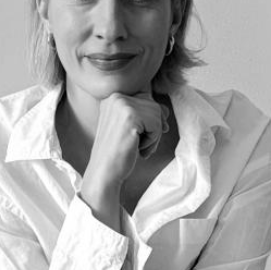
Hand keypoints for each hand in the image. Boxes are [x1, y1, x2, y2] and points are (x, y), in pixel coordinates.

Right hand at [81, 91, 167, 224]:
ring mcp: (122, 104)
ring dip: (154, 136)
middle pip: (154, 106)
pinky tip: (137, 148)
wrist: (104, 172)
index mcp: (113, 97)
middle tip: (139, 144)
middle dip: (153, 128)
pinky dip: (153, 140)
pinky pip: (157, 125)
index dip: (151, 119)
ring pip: (157, 115)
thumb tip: (166, 110)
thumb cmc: (119, 152)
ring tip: (137, 147)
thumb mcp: (133, 127)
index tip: (142, 135)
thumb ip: (147, 114)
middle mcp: (116, 97)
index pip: (146, 100)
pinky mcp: (130, 116)